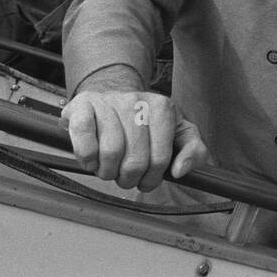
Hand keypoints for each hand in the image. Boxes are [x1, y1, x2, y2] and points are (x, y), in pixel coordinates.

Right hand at [61, 89, 208, 191]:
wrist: (110, 97)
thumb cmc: (145, 124)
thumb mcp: (178, 133)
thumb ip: (194, 151)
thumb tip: (180, 170)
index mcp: (162, 107)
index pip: (160, 159)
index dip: (151, 178)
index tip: (146, 179)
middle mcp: (136, 100)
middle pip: (135, 161)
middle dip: (128, 178)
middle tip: (124, 176)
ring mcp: (108, 101)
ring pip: (110, 153)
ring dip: (107, 172)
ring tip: (108, 167)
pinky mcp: (82, 105)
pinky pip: (84, 138)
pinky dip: (86, 158)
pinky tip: (91, 159)